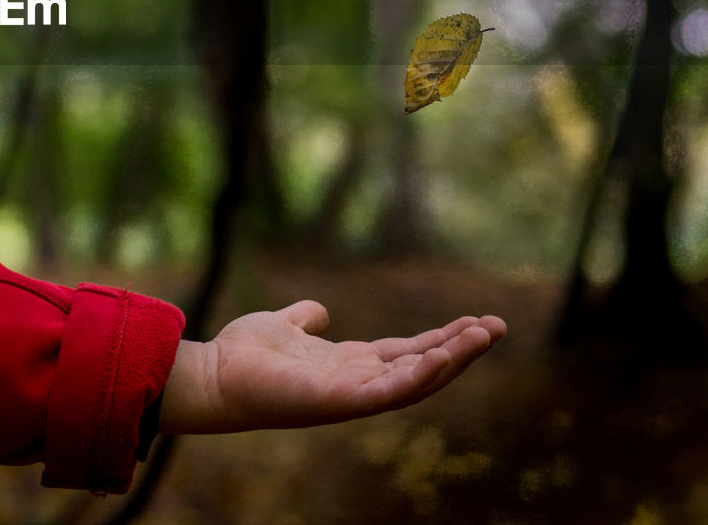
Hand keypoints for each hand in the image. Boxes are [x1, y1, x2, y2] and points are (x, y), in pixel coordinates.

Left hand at [159, 300, 505, 433]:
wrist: (215, 375)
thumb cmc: (245, 355)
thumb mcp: (284, 325)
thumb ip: (304, 318)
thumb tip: (318, 310)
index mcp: (349, 364)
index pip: (407, 352)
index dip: (442, 339)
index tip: (477, 321)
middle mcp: (357, 382)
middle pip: (422, 366)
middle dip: (460, 348)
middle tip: (497, 326)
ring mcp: (351, 395)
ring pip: (414, 382)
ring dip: (450, 361)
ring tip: (481, 336)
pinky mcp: (338, 401)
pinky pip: (387, 393)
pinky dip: (416, 377)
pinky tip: (441, 358)